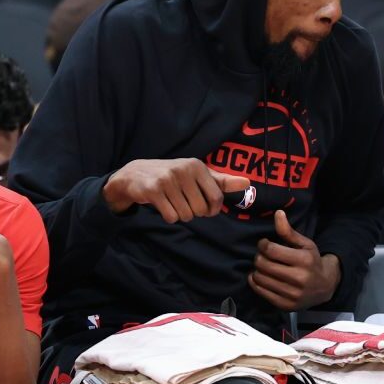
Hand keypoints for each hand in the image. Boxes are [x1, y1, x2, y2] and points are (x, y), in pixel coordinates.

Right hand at [103, 159, 248, 222]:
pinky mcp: (153, 190)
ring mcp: (168, 179)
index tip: (206, 209)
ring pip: (186, 215)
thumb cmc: (173, 176)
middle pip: (201, 209)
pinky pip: (171, 216)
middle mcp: (184, 170)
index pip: (216, 198)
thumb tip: (248, 182)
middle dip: (195, 212)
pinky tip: (163, 205)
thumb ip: (222, 181)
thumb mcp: (198, 175)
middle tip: (184, 204)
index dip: (212, 210)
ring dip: (181, 215)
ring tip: (172, 202)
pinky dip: (169, 217)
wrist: (135, 175)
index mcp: (197, 166)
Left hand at [248, 210, 340, 310]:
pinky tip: (261, 276)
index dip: (263, 244)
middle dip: (259, 257)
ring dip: (257, 270)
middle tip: (263, 255)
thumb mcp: (305, 244)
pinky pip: (260, 291)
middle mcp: (299, 278)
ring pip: (260, 278)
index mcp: (304, 260)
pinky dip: (256, 282)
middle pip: (263, 264)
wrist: (324, 287)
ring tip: (264, 266)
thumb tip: (278, 213)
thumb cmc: (312, 261)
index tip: (264, 243)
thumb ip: (289, 231)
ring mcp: (292, 294)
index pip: (271, 250)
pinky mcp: (285, 305)